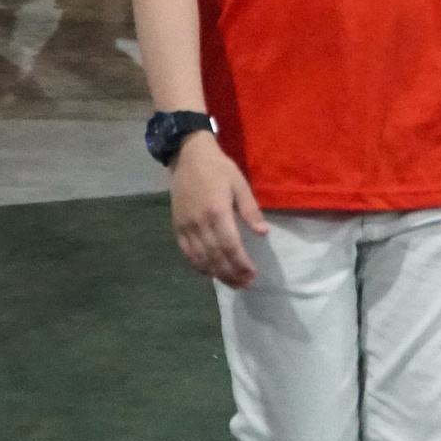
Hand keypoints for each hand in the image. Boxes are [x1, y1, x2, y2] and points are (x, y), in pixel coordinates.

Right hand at [171, 133, 266, 288]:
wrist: (188, 155)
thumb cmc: (218, 168)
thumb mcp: (240, 184)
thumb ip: (250, 210)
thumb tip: (262, 233)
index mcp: (217, 212)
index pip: (231, 246)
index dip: (241, 264)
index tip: (252, 274)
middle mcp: (200, 223)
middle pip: (216, 256)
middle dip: (231, 274)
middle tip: (245, 285)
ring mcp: (186, 226)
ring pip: (201, 258)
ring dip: (217, 274)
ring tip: (232, 283)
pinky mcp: (177, 226)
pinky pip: (187, 252)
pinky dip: (198, 266)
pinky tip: (209, 273)